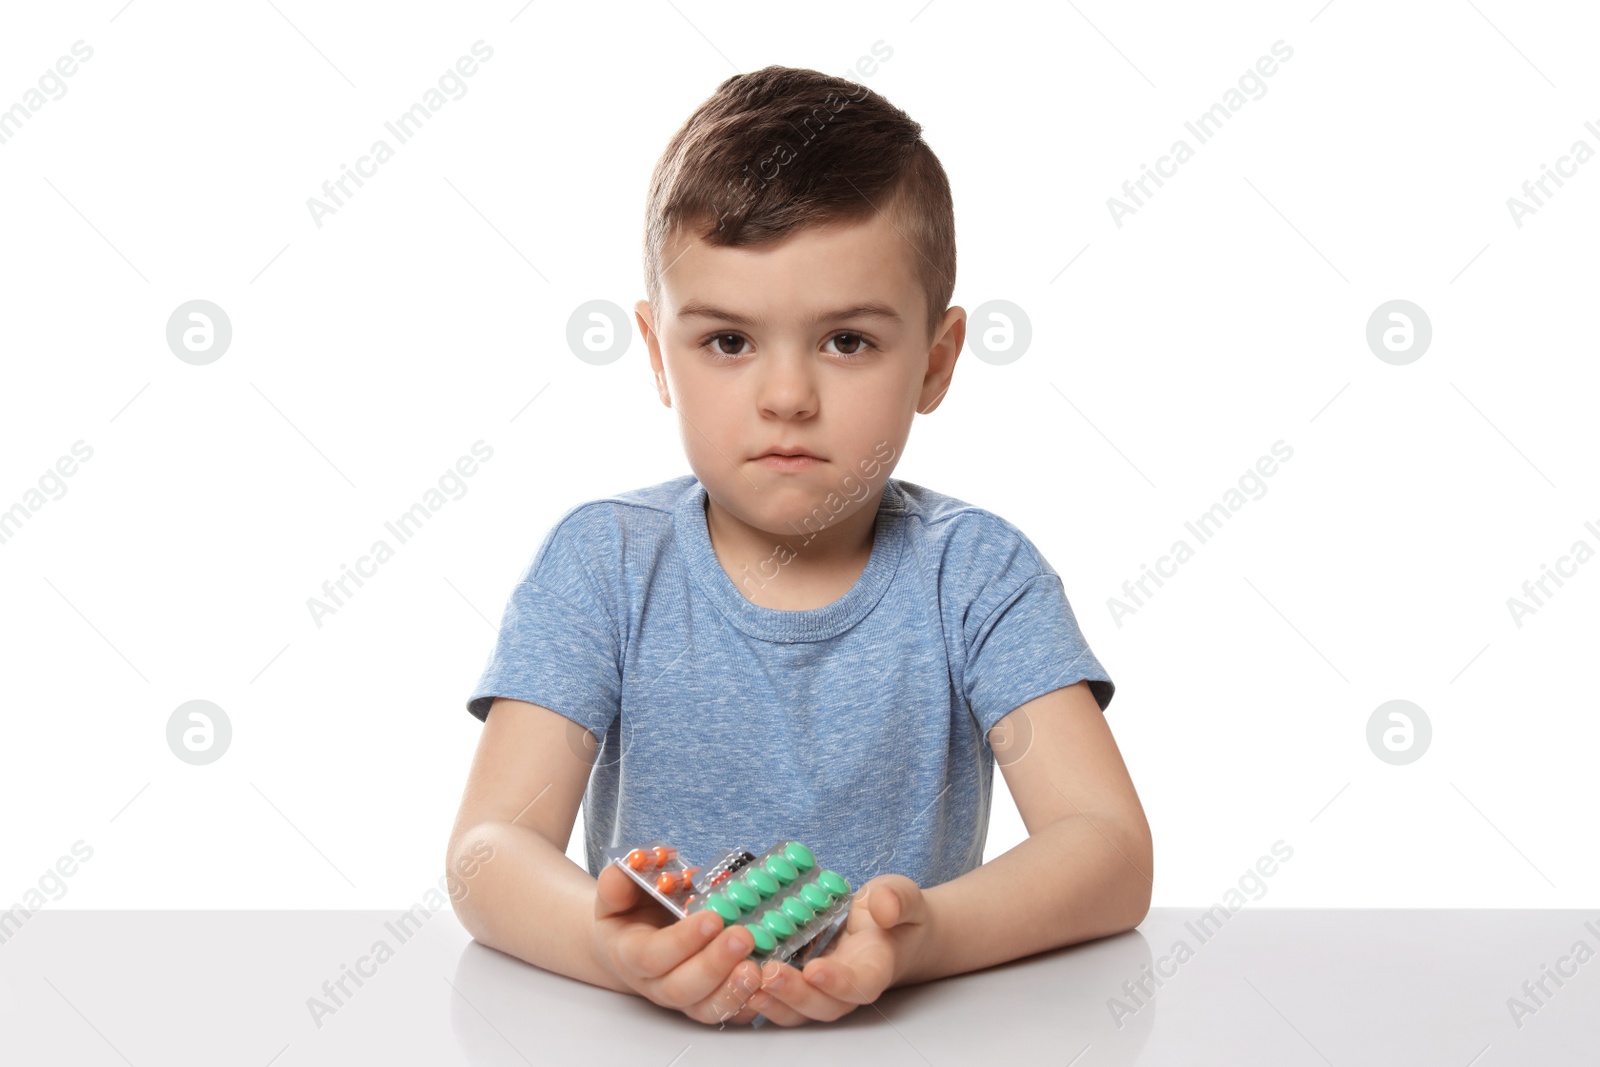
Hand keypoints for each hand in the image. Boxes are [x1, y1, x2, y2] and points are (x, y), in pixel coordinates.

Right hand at [591, 862, 763, 1025]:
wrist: (632, 941)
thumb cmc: (630, 912)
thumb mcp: (617, 892)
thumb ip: (619, 881)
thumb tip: (634, 863)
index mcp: (631, 954)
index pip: (651, 956)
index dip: (681, 941)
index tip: (711, 918)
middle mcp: (655, 983)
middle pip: (681, 988)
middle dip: (714, 965)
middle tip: (743, 937)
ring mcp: (682, 997)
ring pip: (705, 1008)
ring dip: (733, 990)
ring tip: (758, 968)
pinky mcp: (706, 1002)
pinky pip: (727, 1014)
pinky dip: (748, 1003)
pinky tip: (766, 983)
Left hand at [748, 873, 931, 1026]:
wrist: (887, 931)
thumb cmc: (892, 914)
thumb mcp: (900, 895)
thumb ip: (896, 901)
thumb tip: (884, 908)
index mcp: (874, 967)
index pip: (860, 984)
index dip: (839, 983)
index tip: (816, 969)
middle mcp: (847, 988)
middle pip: (823, 1006)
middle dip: (794, 994)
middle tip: (768, 972)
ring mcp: (822, 991)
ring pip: (799, 1011)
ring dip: (772, 1001)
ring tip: (746, 981)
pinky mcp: (801, 987)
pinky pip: (781, 1000)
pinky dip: (761, 996)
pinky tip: (737, 981)